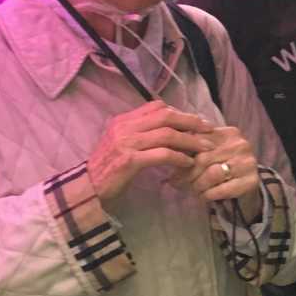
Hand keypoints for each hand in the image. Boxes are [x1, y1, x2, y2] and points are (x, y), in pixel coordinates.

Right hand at [88, 101, 214, 202]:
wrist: (86, 189)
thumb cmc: (107, 169)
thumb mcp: (120, 144)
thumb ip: (140, 133)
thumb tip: (167, 128)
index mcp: (123, 120)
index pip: (156, 106)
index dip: (179, 112)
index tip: (195, 121)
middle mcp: (124, 127)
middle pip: (166, 116)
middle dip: (190, 122)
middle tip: (208, 130)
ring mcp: (126, 143)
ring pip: (167, 135)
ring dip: (189, 140)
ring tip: (205, 148)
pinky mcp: (129, 160)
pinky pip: (161, 154)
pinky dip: (178, 157)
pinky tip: (188, 163)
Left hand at [172, 126, 263, 219]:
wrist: (246, 185)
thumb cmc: (222, 166)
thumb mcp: (209, 152)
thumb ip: (192, 147)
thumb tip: (165, 149)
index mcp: (227, 132)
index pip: (198, 141)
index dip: (181, 154)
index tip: (171, 166)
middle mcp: (240, 144)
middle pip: (203, 159)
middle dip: (186, 174)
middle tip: (176, 183)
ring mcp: (248, 162)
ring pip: (212, 174)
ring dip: (197, 186)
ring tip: (191, 190)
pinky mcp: (252, 181)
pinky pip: (222, 189)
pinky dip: (208, 195)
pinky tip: (203, 196)